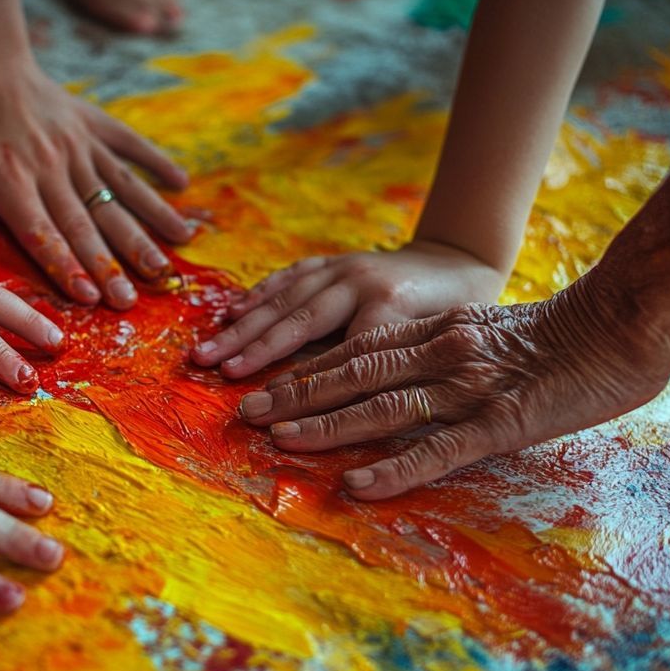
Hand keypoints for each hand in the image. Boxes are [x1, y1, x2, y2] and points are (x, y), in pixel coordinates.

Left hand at [0, 62, 190, 309]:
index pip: (42, 232)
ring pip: (118, 193)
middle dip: (112, 266)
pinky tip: (182, 189)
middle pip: (86, 223)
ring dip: (146, 229)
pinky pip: (130, 148)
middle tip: (132, 300)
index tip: (91, 297)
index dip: (67, 265)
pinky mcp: (95, 127)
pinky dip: (157, 165)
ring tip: (170, 259)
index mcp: (10, 180)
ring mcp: (78, 146)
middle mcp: (50, 166)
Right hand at [192, 241, 507, 378]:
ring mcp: (342, 268)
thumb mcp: (448, 341)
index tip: (275, 414)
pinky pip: (289, 278)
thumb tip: (361, 409)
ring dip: (243, 328)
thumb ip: (405, 366)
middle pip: (298, 322)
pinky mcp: (333, 263)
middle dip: (254, 351)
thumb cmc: (461, 311)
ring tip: (208, 351)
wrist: (462, 257)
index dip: (308, 385)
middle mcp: (359, 282)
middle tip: (216, 374)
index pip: (341, 353)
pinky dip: (258, 296)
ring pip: (284, 300)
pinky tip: (232, 313)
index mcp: (390, 304)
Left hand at [236, 286, 669, 499]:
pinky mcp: (500, 422)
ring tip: (281, 441)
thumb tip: (396, 373)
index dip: (305, 369)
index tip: (264, 385)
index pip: (354, 351)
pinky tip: (359, 485)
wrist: (621, 325)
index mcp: (433, 331)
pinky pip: (438, 448)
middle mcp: (439, 352)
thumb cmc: (557, 334)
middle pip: (352, 374)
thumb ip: (439, 348)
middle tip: (247, 413)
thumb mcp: (484, 329)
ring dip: (327, 426)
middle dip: (295, 395)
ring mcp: (467, 387)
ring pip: (382, 407)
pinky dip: (396, 467)